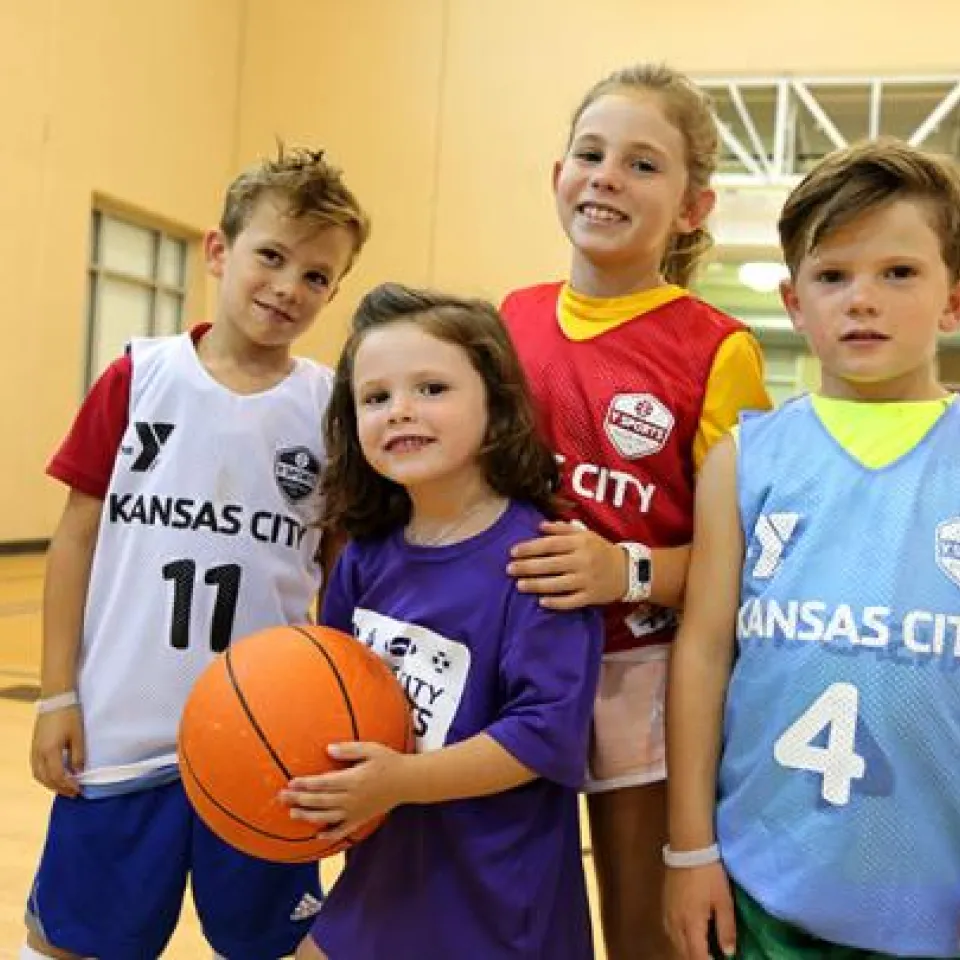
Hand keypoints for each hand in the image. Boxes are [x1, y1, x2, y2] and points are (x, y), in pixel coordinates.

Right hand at [31, 707, 83, 796]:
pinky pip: (36, 767)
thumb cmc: (70, 715)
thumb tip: (78, 773)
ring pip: (38, 775)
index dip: (68, 785)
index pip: (58, 776)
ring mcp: (34, 750)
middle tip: (73, 793)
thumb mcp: (79, 736)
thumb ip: (78, 756)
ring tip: (64, 787)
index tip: (79, 790)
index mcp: (50, 751)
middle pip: (46, 779)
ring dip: (51, 784)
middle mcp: (39, 753)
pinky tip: (54, 775)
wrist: (56, 698)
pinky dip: (45, 776)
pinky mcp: (34, 746)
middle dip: (59, 788)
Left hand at [280, 742, 409, 841]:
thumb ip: (350, 749)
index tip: (291, 782)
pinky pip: (343, 829)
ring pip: (328, 817)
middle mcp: (352, 798)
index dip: (306, 784)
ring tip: (292, 813)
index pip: (324, 783)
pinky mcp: (361, 818)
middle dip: (300, 799)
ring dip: (308, 816)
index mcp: (353, 779)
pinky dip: (330, 834)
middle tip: (281, 797)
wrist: (408, 781)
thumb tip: (328, 748)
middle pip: (321, 801)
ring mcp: (356, 811)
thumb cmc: (389, 761)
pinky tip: (318, 836)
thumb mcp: (371, 749)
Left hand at [506, 520, 626, 609]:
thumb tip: (538, 526)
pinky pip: (571, 601)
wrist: (628, 570)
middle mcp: (582, 561)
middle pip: (550, 564)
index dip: (530, 548)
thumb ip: (561, 529)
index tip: (512, 551)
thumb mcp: (584, 533)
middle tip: (509, 569)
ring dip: (536, 585)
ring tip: (519, 585)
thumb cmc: (600, 549)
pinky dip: (556, 602)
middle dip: (527, 567)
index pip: (550, 544)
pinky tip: (541, 602)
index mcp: (580, 543)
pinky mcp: (590, 597)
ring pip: (558, 584)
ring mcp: (587, 580)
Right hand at [664, 861, 736, 959]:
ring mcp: (668, 913)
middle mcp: (676, 922)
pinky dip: (678, 939)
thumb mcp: (724, 901)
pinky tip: (686, 935)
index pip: (697, 955)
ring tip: (701, 950)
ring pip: (674, 942)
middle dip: (697, 958)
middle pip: (684, 952)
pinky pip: (669, 930)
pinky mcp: (664, 904)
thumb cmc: (709, 876)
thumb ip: (726, 929)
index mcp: (691, 923)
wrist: (689, 850)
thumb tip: (728, 953)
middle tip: (712, 957)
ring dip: (687, 950)